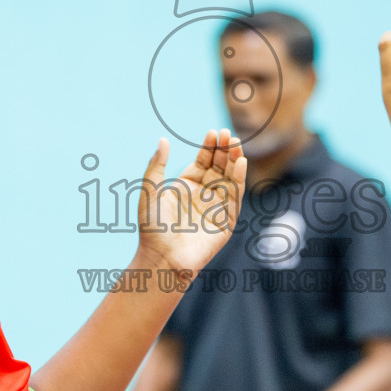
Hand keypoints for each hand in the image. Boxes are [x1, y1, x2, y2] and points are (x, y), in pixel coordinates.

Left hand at [135, 130, 247, 274]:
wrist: (161, 258)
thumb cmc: (152, 228)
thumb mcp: (150, 191)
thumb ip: (157, 166)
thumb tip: (163, 140)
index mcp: (187, 187)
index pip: (203, 162)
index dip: (209, 148)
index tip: (214, 132)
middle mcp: (204, 195)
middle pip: (219, 167)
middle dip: (225, 151)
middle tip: (229, 134)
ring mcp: (216, 208)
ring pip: (230, 179)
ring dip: (235, 161)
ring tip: (236, 144)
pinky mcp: (227, 222)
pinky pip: (235, 197)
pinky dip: (240, 180)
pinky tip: (241, 163)